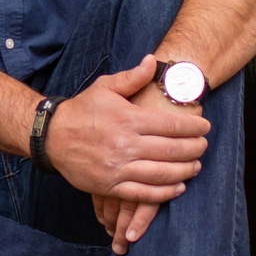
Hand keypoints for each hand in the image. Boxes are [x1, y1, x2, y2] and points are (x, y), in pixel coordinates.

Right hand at [48, 56, 208, 253]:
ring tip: (196, 166)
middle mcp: (125, 144)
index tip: (205, 127)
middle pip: (172, 150)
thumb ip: (132, 77)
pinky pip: (143, 193)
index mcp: (127, 118)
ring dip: (185, 171)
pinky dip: (164, 192)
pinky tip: (178, 186)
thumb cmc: (82, 110)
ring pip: (162, 173)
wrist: (51, 136)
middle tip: (204, 146)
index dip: (193, 127)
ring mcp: (118, 167)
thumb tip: (154, 61)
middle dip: (194, 149)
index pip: (170, 124)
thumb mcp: (105, 87)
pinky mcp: (110, 186)